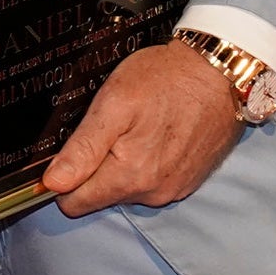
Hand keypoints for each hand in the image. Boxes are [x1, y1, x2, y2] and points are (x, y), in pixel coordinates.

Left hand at [42, 42, 241, 216]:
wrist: (221, 72)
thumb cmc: (167, 79)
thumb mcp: (114, 103)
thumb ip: (83, 148)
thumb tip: (53, 183)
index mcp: (129, 177)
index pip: (74, 203)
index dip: (64, 178)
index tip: (71, 150)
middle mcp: (153, 192)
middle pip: (100, 195)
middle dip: (97, 166)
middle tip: (112, 127)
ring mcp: (174, 189)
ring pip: (126, 188)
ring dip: (124, 163)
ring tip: (138, 126)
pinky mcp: (188, 181)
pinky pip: (151, 181)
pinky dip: (148, 161)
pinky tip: (156, 133)